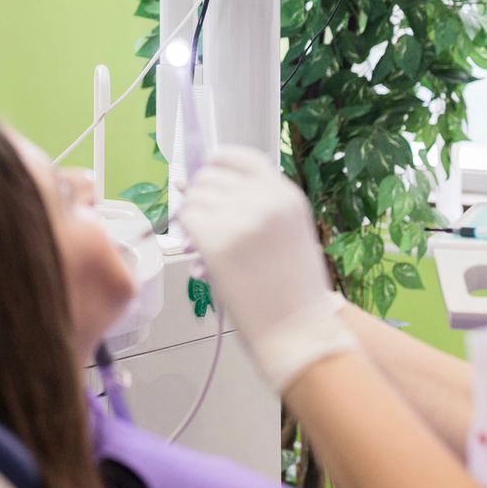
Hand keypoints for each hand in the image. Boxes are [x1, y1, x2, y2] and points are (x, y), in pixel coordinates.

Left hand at [180, 148, 356, 393]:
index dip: (219, 161)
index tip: (208, 169)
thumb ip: (258, 206)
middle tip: (203, 219)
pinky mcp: (217, 240)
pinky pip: (187, 219)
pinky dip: (187, 232)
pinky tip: (198, 249)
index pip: (243, 158)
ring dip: (192, 215)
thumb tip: (200, 184)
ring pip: (195, 197)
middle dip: (201, 195)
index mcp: (287, 196)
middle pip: (211, 176)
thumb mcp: (290, 232)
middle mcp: (265, 200)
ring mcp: (241, 219)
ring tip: (204, 240)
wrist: (299, 329)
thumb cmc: (294, 289)